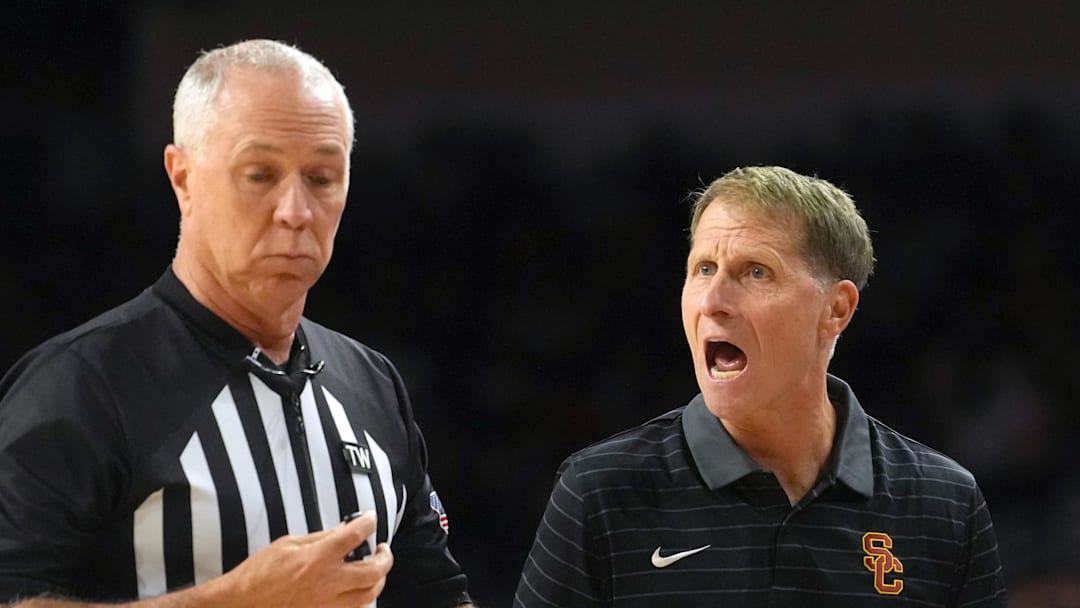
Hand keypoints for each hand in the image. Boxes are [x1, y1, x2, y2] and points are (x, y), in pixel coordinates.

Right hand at [215, 511, 392, 607]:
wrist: (242, 604)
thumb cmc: (258, 575)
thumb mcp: (287, 544)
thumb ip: (319, 537)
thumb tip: (342, 530)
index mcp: (317, 559)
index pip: (354, 535)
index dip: (368, 523)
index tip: (370, 519)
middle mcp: (327, 583)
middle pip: (374, 571)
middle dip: (385, 557)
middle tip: (382, 549)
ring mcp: (327, 604)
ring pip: (369, 594)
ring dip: (378, 580)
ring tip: (375, 569)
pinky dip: (361, 598)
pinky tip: (358, 589)